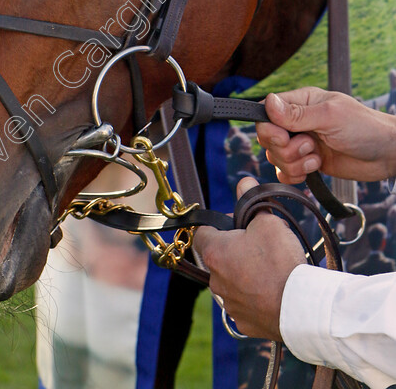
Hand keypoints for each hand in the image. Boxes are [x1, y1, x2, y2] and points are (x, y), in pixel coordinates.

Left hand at [193, 177, 305, 339]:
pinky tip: (272, 293)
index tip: (237, 225)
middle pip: (218, 257)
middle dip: (234, 250)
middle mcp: (215, 280)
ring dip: (243, 275)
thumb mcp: (268, 221)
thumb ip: (251, 201)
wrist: (302, 306)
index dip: (219, 225)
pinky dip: (254, 298)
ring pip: (231, 282)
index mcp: (214, 253)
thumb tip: (244, 182)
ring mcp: (229, 304)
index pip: (203, 232)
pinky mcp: (244, 323)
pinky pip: (244, 305)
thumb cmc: (281, 261)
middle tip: (258, 246)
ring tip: (269, 271)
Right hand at [257, 88, 395, 184]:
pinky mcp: (307, 163)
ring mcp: (301, 143)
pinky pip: (284, 173)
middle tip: (309, 146)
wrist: (386, 154)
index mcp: (300, 102)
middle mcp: (297, 122)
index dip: (269, 129)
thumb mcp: (330, 116)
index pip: (266, 113)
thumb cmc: (365, 127)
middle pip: (267, 138)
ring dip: (294, 163)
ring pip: (275, 157)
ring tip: (317, 158)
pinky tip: (314, 169)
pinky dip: (295, 175)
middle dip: (285, 149)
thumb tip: (268, 102)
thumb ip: (297, 113)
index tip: (285, 137)